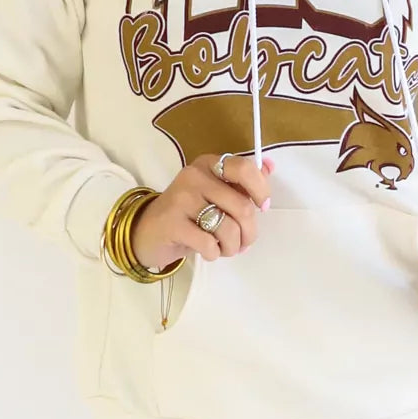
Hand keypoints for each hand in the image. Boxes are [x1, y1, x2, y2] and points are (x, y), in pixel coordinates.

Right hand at [132, 153, 274, 269]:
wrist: (147, 232)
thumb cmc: (188, 213)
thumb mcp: (215, 193)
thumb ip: (242, 181)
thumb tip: (270, 166)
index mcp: (209, 165)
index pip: (245, 169)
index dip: (261, 190)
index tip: (262, 207)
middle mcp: (194, 176)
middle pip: (242, 206)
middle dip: (249, 232)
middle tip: (243, 243)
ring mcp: (181, 199)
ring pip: (228, 228)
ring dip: (232, 246)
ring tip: (224, 248)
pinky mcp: (172, 223)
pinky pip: (209, 244)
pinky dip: (214, 253)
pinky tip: (207, 251)